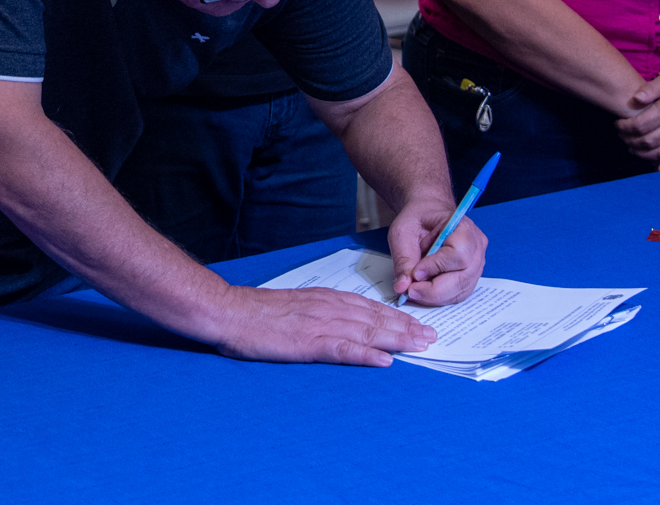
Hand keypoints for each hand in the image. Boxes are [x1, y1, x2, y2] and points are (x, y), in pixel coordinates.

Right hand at [209, 284, 437, 366]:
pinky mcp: (307, 343)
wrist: (228, 311)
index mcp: (323, 299)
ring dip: (396, 339)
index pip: (367, 307)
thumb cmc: (255, 312)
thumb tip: (339, 323)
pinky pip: (342, 349)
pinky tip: (384, 360)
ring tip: (420, 346)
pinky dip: (365, 354)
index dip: (395, 317)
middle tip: (431, 337)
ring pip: (366, 332)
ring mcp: (318, 325)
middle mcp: (327, 308)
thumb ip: (317, 312)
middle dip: (405, 328)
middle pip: (374, 318)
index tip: (416, 324)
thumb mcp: (292, 305)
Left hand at [388, 201, 486, 306]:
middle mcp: (476, 247)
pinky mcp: (471, 276)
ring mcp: (477, 263)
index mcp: (463, 228)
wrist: (428, 216)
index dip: (437, 267)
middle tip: (410, 291)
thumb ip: (403, 258)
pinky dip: (440, 298)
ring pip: (461, 290)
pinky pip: (459, 294)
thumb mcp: (402, 232)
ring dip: (435, 297)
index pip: (459, 254)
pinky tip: (424, 292)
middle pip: (463, 278)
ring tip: (414, 291)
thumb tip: (403, 287)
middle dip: (434, 290)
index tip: (415, 273)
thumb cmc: (418, 219)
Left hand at [616, 63, 659, 166]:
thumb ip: (649, 89)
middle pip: (649, 141)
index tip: (618, 125)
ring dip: (645, 154)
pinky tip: (659, 167)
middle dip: (631, 141)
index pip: (640, 125)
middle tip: (623, 137)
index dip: (625, 127)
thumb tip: (635, 99)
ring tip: (634, 150)